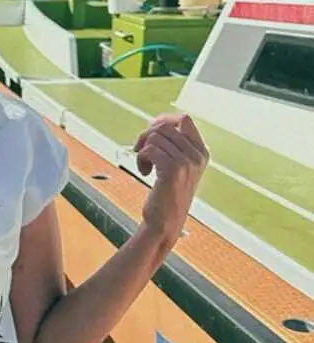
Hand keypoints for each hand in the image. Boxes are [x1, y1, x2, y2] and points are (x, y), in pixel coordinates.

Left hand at [133, 113, 208, 244]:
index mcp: (202, 153)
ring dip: (143, 150)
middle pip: (165, 126)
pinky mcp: (173, 170)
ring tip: (146, 166)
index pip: (184, 119)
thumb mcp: (178, 166)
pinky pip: (149, 149)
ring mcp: (187, 162)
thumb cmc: (167, 194)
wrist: (165, 223)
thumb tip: (158, 121)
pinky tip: (145, 172)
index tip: (151, 134)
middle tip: (141, 152)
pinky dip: (141, 158)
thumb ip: (174, 145)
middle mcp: (198, 156)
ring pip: (154, 137)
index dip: (163, 120)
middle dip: (147, 136)